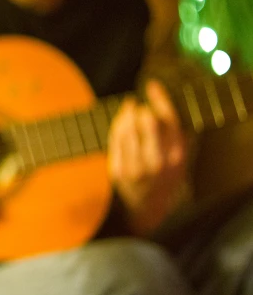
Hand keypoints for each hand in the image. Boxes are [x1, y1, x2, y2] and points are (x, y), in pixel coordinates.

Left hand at [108, 80, 187, 234]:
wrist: (147, 208)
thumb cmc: (163, 176)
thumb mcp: (178, 158)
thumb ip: (177, 133)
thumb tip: (162, 99)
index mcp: (177, 157)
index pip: (170, 120)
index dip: (160, 99)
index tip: (152, 85)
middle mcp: (158, 163)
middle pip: (148, 121)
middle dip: (142, 108)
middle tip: (140, 106)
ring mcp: (136, 168)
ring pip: (128, 128)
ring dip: (127, 113)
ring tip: (129, 108)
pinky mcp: (118, 171)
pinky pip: (114, 140)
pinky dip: (117, 125)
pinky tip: (121, 119)